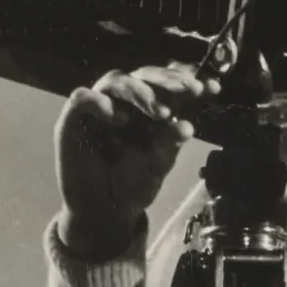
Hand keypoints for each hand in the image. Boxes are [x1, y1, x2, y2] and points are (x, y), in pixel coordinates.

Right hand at [54, 64, 218, 260]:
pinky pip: (81, 98)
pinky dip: (99, 102)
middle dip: (169, 81)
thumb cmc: (133, 183)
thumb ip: (169, 142)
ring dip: (141, 91)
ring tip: (161, 112)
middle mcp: (125, 101)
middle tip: (190, 90)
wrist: (104, 212)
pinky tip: (119, 116)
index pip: (169, 83)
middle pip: (145, 75)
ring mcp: (99, 106)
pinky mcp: (73, 119)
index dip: (190, 80)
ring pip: (117, 80)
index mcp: (150, 106)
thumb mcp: (158, 164)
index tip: (213, 88)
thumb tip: (188, 126)